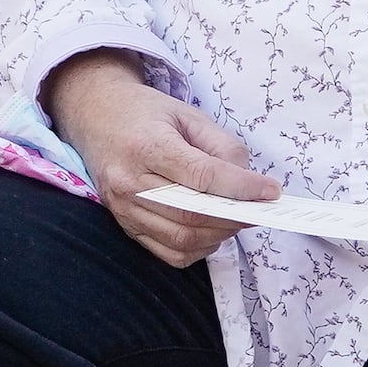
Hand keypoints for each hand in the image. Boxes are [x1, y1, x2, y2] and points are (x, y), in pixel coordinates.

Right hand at [46, 50, 276, 266]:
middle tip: (259, 208)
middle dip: (234, 216)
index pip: (201, 176)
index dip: (241, 188)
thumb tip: (251, 185)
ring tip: (238, 218)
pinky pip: (168, 253)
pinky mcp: (125, 225)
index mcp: (146, 144)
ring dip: (220, 234)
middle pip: (192, 214)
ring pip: (182, 238)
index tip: (270, 191)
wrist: (96, 117)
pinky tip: (212, 231)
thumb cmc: (146, 113)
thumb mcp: (188, 115)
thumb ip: (222, 147)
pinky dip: (198, 249)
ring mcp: (123, 208)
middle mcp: (129, 181)